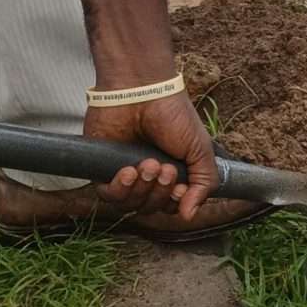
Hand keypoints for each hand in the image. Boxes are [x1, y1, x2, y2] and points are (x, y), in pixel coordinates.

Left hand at [84, 88, 219, 221]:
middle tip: (164, 167)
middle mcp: (147, 177)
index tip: (179, 186)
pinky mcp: (102, 169)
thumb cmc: (172, 114)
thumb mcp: (200, 150)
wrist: (142, 91)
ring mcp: (124, 173)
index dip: (174, 202)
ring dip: (142, 189)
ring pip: (131, 205)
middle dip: (160, 192)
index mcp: (170, 173)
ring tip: (147, 164)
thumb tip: (189, 215)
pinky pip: (109, 196)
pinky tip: (128, 171)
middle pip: (151, 208)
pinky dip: (120, 189)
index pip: (170, 205)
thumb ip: (204, 184)